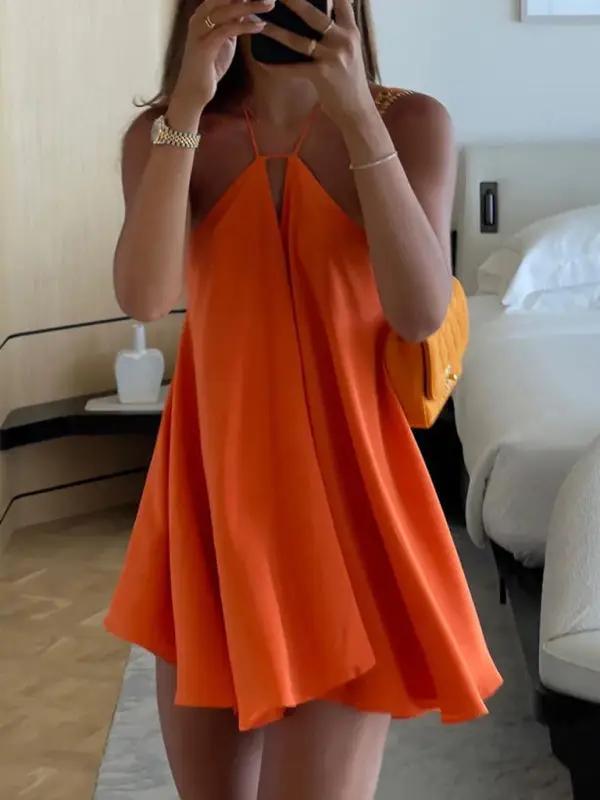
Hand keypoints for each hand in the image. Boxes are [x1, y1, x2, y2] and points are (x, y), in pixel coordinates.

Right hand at [172, 0, 274, 109]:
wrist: (194, 89)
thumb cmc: (210, 64)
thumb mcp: (224, 38)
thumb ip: (233, 21)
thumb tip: (247, 7)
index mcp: (203, 12)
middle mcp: (199, 17)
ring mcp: (200, 30)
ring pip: (227, 9)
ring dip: (251, 6)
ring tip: (269, 5)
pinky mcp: (204, 46)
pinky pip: (227, 29)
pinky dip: (245, 26)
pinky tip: (260, 27)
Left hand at [259, 0, 374, 124]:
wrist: (356, 110)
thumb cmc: (349, 80)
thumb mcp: (350, 50)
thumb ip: (338, 31)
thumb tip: (322, 16)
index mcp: (351, 31)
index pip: (341, 1)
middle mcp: (343, 40)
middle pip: (313, 14)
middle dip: (293, 2)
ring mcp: (333, 57)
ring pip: (298, 41)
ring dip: (276, 32)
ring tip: (260, 23)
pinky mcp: (322, 75)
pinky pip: (293, 69)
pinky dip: (276, 67)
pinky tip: (262, 62)